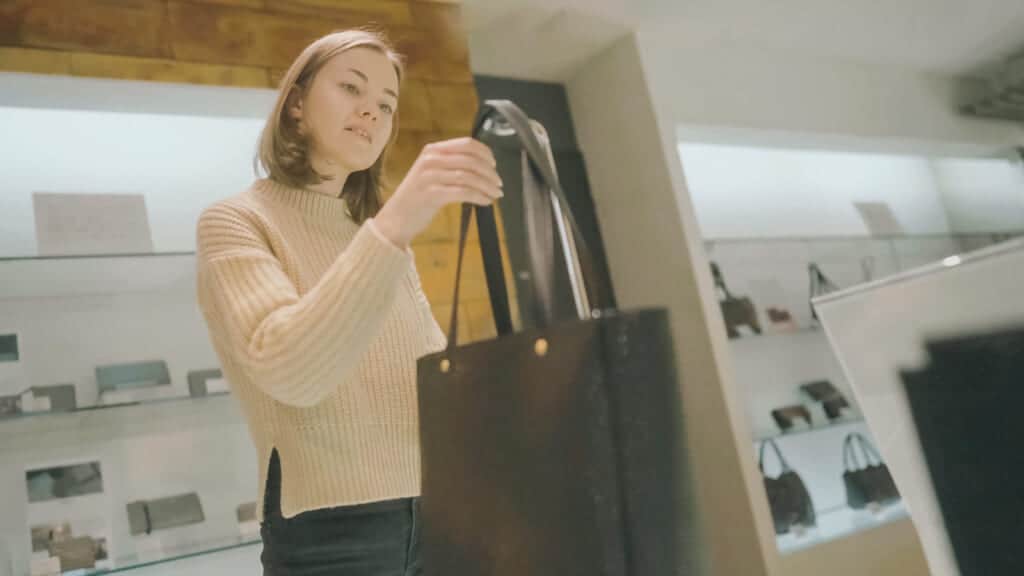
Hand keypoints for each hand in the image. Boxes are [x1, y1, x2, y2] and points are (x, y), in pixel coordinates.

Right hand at [375, 137, 502, 247]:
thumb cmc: (418, 198)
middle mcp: (430, 160)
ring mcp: (430, 177)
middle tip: (499, 184)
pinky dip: (479, 196)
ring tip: (495, 194)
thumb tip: (483, 166)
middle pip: (471, 160)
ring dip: (487, 186)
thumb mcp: (431, 174)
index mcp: (432, 150)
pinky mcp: (432, 194)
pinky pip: (463, 192)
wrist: (395, 219)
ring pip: (469, 176)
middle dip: (490, 172)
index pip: (466, 144)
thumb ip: (451, 165)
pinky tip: (486, 202)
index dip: (485, 153)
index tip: (494, 165)